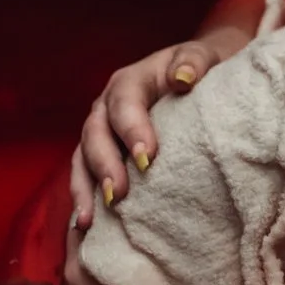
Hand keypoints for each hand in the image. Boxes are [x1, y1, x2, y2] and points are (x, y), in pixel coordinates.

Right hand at [68, 29, 248, 230]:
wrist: (198, 75)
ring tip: (89, 220)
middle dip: (104, 165)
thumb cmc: (201, 68)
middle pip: (95, 133)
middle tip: (118, 194)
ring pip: (82, 158)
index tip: (148, 157)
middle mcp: (108, 107)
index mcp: (130, 81)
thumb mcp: (202, 56)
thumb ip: (194, 61)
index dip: (132, 128)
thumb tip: (183, 79)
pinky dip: (85, 200)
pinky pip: (86, 177)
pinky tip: (88, 227)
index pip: (125, 102)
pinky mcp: (103, 156)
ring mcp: (102, 133)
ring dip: (85, 188)